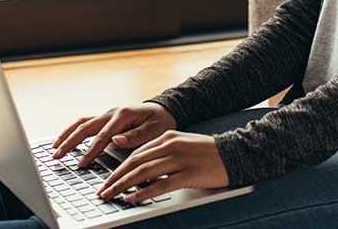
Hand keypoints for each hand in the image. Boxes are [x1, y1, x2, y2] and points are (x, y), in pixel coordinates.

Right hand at [52, 102, 177, 167]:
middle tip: (57, 156)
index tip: (81, 164)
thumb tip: (115, 141)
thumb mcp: (155, 130)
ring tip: (54, 148)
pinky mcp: (105, 118)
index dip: (91, 151)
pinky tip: (64, 140)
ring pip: (82, 123)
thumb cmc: (160, 122)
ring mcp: (107, 114)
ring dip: (67, 135)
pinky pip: (85, 123)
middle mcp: (112, 113)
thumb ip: (136, 136)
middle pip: (86, 127)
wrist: (163, 110)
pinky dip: (72, 131)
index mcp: (123, 115)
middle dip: (70, 142)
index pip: (103, 136)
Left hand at [95, 131, 228, 203]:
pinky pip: (160, 184)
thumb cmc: (209, 153)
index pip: (136, 154)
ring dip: (123, 186)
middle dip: (115, 178)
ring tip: (111, 195)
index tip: (107, 179)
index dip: (118, 168)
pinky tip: (132, 199)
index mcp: (167, 137)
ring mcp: (179, 160)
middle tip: (102, 190)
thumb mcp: (183, 146)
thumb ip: (163, 154)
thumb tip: (143, 170)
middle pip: (135, 163)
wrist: (235, 153)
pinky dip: (143, 193)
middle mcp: (170, 146)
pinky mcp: (188, 174)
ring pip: (143, 173)